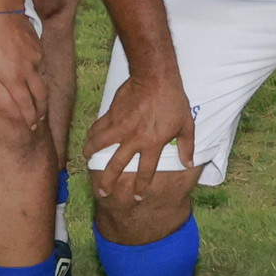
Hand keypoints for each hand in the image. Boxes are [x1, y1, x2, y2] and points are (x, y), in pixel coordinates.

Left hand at [0, 12, 44, 138]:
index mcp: (13, 78)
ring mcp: (35, 59)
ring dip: (42, 93)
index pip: (26, 104)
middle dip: (41, 110)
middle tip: (40, 119)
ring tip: (39, 101)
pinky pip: (41, 65)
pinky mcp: (38, 48)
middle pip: (41, 96)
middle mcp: (28, 71)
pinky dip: (39, 75)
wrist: (2, 11)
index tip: (31, 126)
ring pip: (43, 81)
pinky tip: (34, 76)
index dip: (30, 118)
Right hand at [82, 69, 195, 190]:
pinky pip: (98, 128)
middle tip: (102, 192)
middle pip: (116, 166)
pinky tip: (88, 140)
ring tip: (87, 163)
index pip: (145, 172)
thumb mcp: (186, 125)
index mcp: (152, 144)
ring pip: (100, 146)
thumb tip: (188, 164)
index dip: (141, 187)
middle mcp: (133, 139)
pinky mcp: (111, 115)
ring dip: (91, 156)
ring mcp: (120, 127)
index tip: (137, 197)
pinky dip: (91, 136)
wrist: (155, 78)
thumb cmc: (173, 100)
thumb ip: (186, 146)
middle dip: (108, 182)